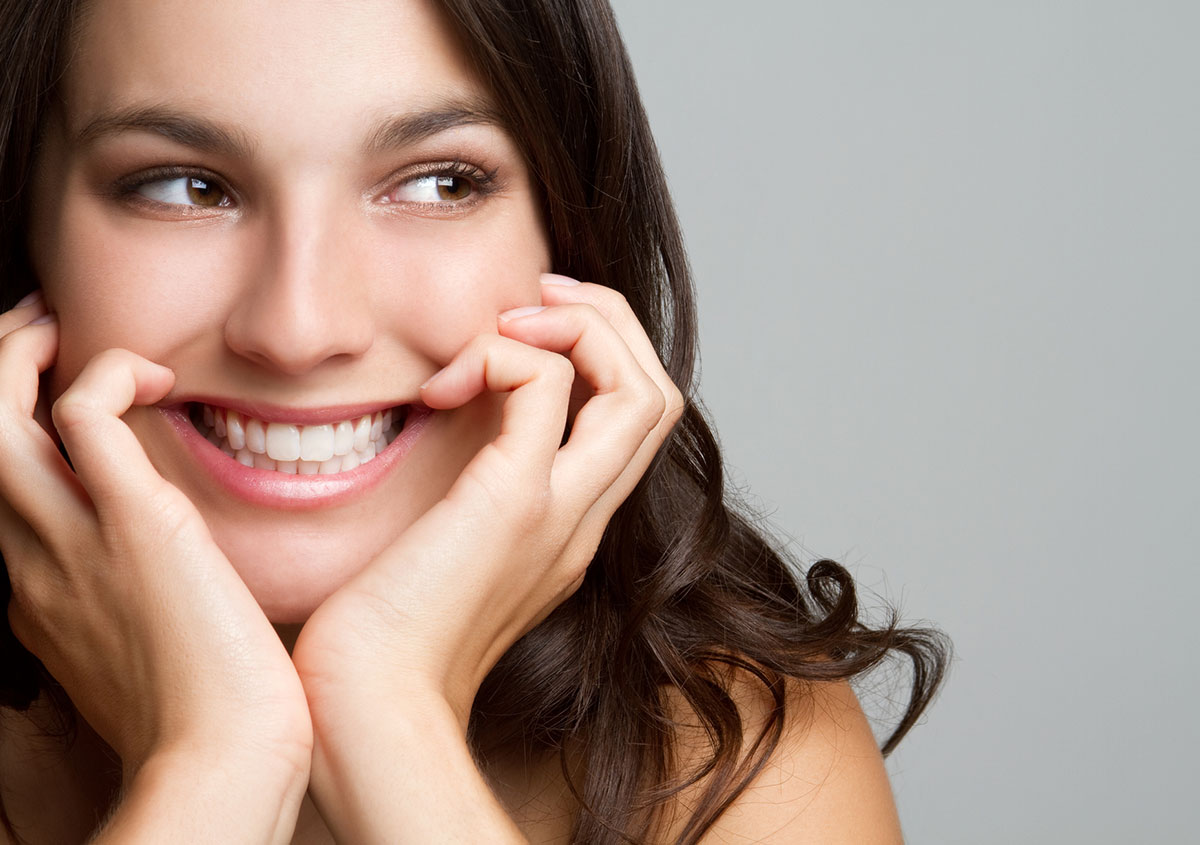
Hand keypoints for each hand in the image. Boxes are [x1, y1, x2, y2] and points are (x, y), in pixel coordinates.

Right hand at [0, 293, 310, 839]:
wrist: (225, 751)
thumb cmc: (205, 713)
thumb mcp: (135, 658)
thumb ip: (126, 611)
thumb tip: (158, 583)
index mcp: (36, 597)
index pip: (2, 498)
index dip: (16, 441)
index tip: (53, 407)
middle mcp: (34, 563)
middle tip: (39, 336)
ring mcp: (73, 540)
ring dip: (20, 355)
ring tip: (61, 328)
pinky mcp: (134, 520)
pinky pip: (86, 413)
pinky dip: (108, 371)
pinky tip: (157, 375)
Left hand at [291, 275, 682, 840]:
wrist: (366, 707)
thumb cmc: (381, 638)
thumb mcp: (440, 556)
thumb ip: (463, 499)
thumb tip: (439, 424)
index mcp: (568, 530)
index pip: (633, 423)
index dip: (601, 356)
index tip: (526, 331)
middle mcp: (583, 519)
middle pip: (659, 395)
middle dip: (609, 322)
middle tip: (537, 298)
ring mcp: (561, 511)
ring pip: (641, 387)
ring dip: (582, 325)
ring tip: (510, 322)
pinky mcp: (514, 500)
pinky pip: (548, 384)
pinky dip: (506, 352)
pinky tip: (444, 382)